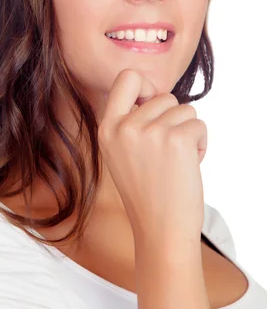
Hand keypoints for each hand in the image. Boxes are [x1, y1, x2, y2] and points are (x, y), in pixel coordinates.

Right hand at [98, 69, 206, 246]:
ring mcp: (149, 132)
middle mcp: (124, 127)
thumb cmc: (146, 194)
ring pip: (185, 109)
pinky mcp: (175, 140)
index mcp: (107, 129)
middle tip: (169, 148)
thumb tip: (154, 94)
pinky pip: (199, 125)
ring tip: (178, 160)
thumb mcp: (121, 154)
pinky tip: (190, 165)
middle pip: (164, 95)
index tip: (153, 106)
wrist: (160, 231)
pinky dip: (202, 143)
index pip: (126, 77)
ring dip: (189, 131)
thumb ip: (130, 123)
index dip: (146, 86)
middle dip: (174, 118)